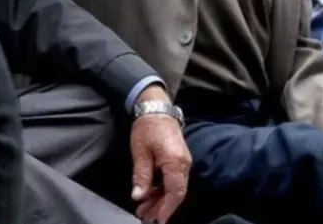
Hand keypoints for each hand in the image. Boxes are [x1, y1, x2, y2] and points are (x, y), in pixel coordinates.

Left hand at [129, 88, 190, 223]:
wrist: (156, 109)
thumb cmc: (147, 128)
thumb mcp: (140, 151)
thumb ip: (141, 176)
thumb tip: (139, 197)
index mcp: (175, 162)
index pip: (174, 192)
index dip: (166, 208)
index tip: (157, 220)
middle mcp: (184, 164)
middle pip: (175, 193)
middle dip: (161, 207)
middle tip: (144, 216)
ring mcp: (183, 163)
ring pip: (174, 188)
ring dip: (160, 200)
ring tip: (143, 209)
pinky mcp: (179, 162)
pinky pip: (173, 181)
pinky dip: (162, 190)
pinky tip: (150, 195)